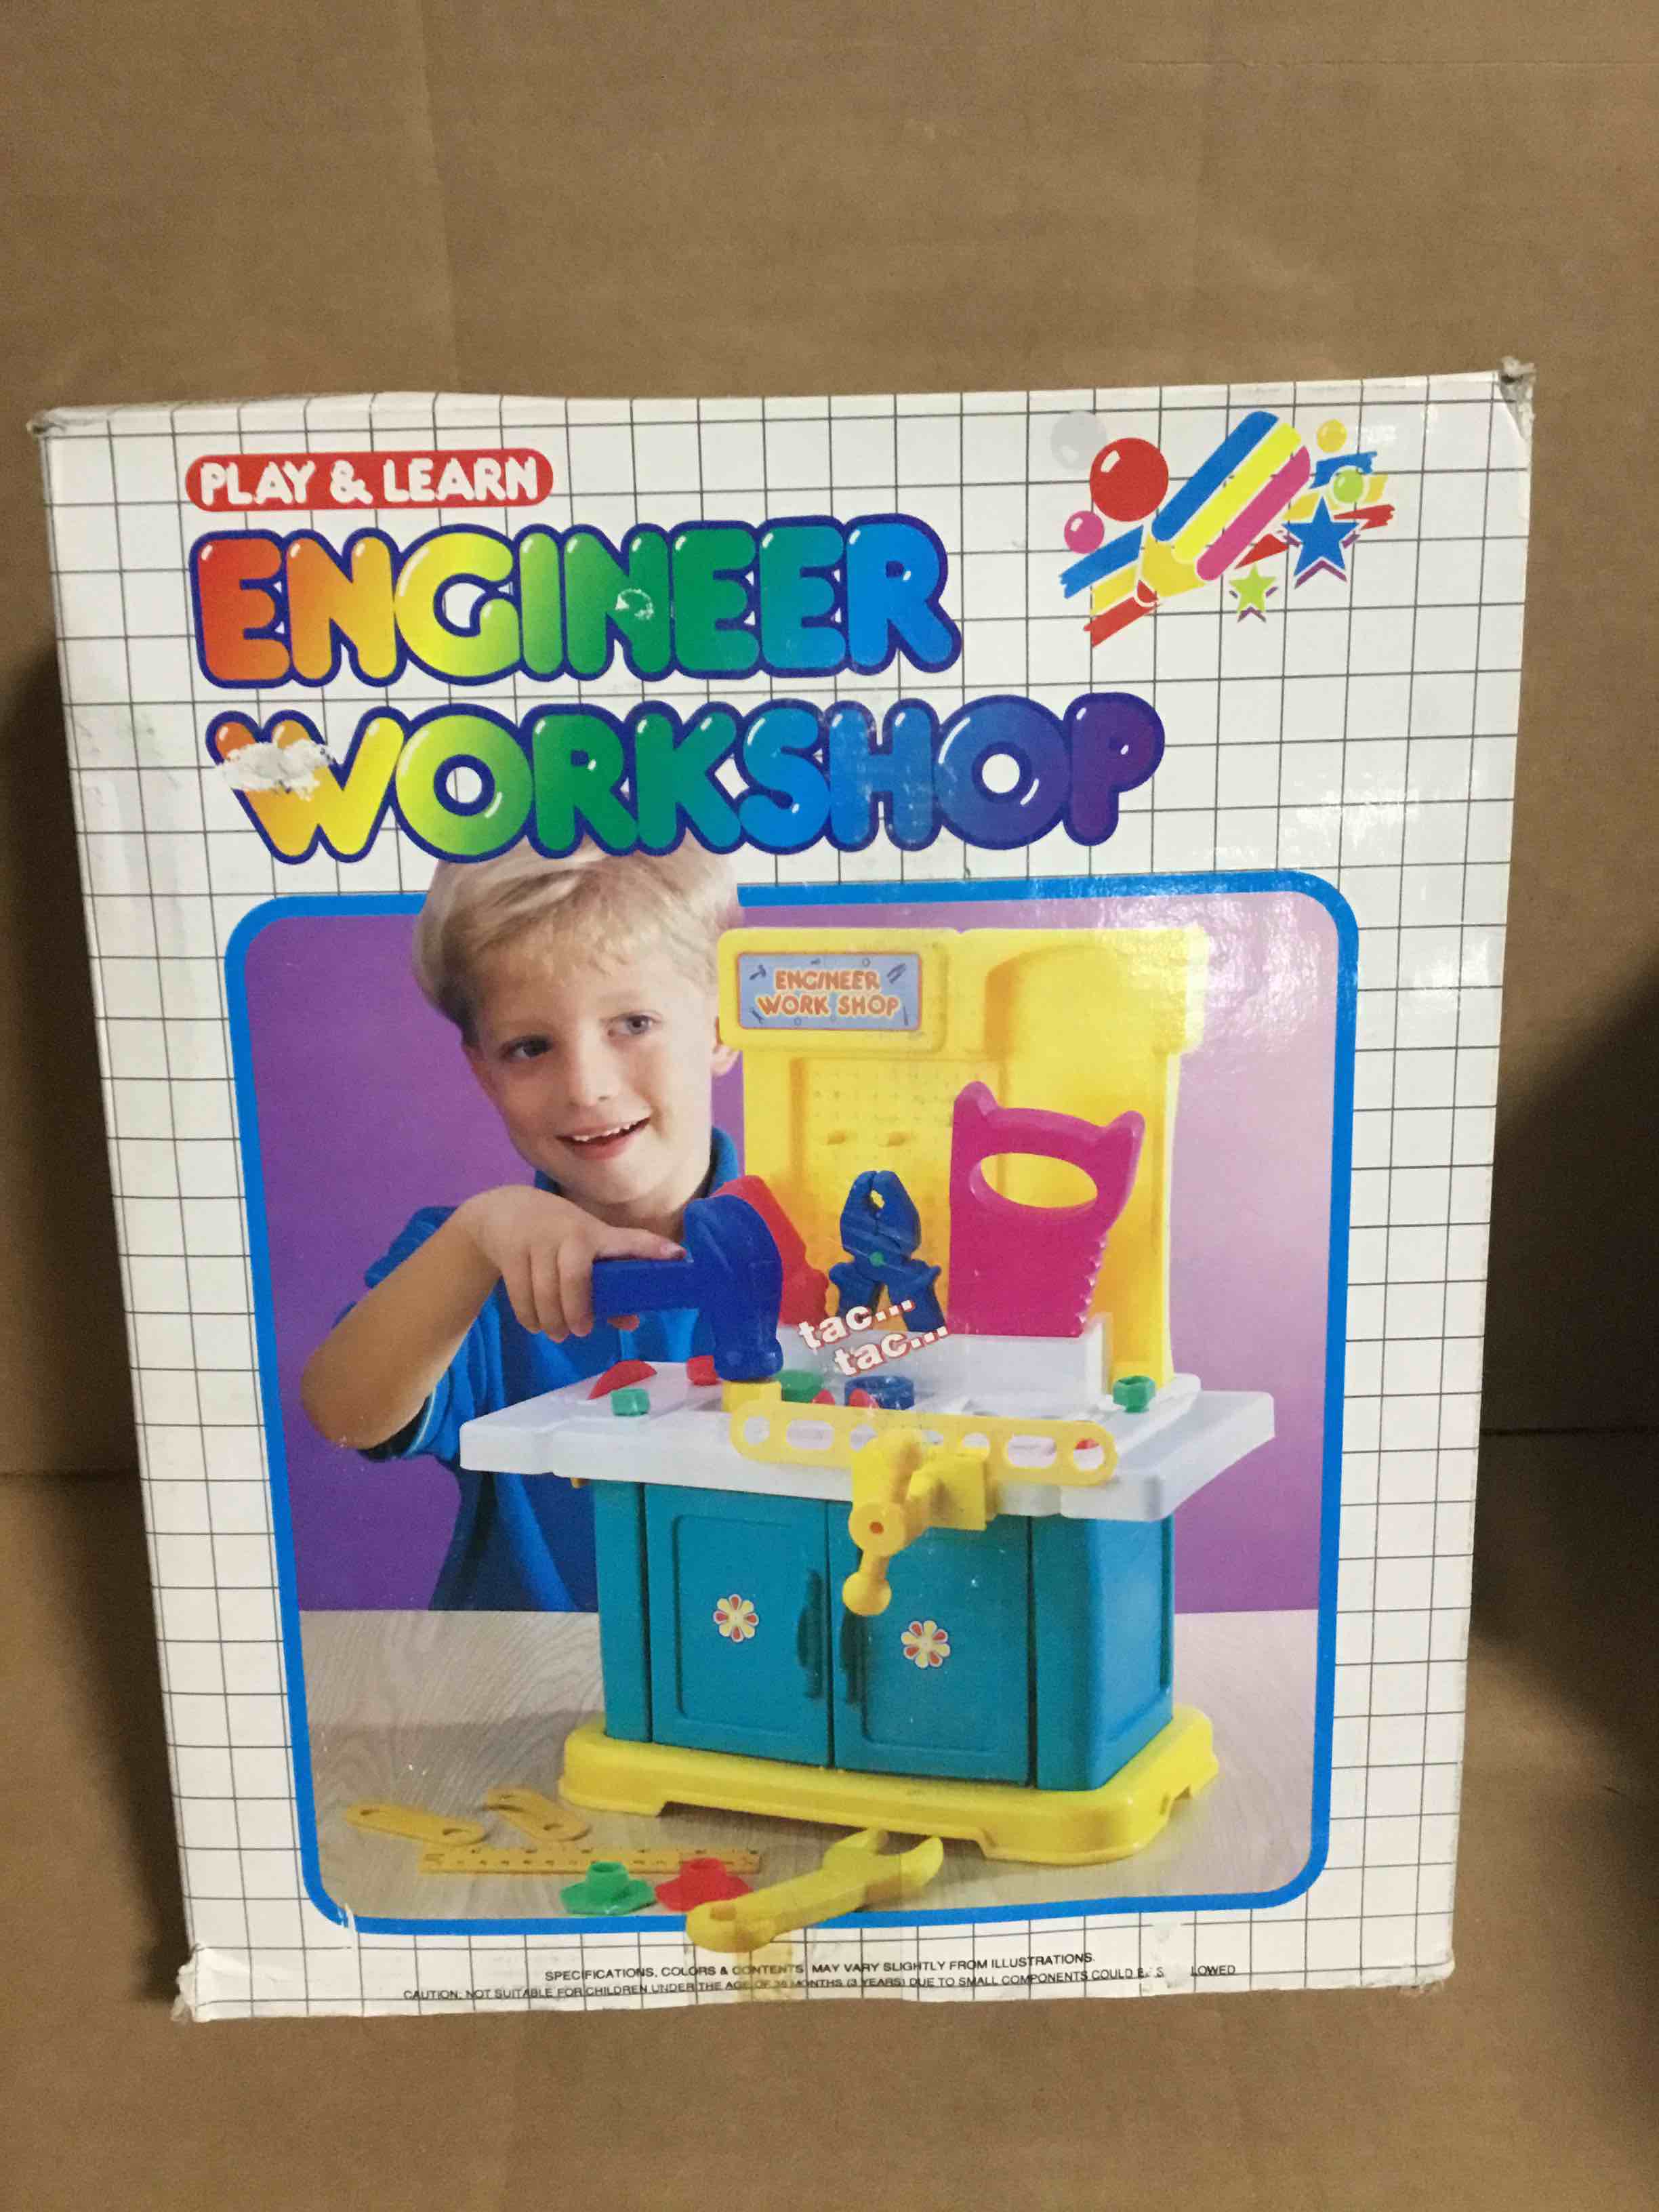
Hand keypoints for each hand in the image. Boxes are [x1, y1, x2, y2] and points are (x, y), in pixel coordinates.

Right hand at [454, 1186, 683, 1341]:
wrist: (506, 1211)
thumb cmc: (559, 1236)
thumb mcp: (586, 1251)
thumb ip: (610, 1288)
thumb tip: (632, 1322)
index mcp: (597, 1234)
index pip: (630, 1240)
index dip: (654, 1249)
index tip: (679, 1257)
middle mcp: (569, 1233)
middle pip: (576, 1278)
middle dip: (577, 1310)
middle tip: (581, 1332)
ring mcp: (538, 1240)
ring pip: (544, 1292)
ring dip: (552, 1321)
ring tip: (557, 1333)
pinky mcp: (511, 1251)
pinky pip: (521, 1294)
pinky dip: (530, 1317)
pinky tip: (536, 1324)